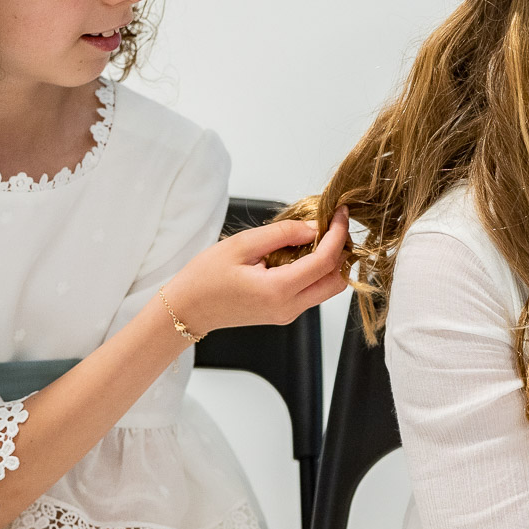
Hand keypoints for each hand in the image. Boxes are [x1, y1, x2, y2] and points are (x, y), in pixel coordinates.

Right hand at [161, 208, 349, 334]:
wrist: (187, 310)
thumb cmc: (204, 278)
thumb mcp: (242, 245)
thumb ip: (283, 234)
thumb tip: (314, 227)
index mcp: (278, 290)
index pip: (325, 261)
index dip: (339, 234)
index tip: (340, 214)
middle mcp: (288, 307)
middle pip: (337, 281)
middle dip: (341, 251)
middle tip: (333, 225)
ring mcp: (287, 314)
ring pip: (328, 288)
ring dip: (330, 262)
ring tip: (316, 235)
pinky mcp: (284, 313)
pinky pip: (313, 292)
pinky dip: (316, 271)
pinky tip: (302, 252)